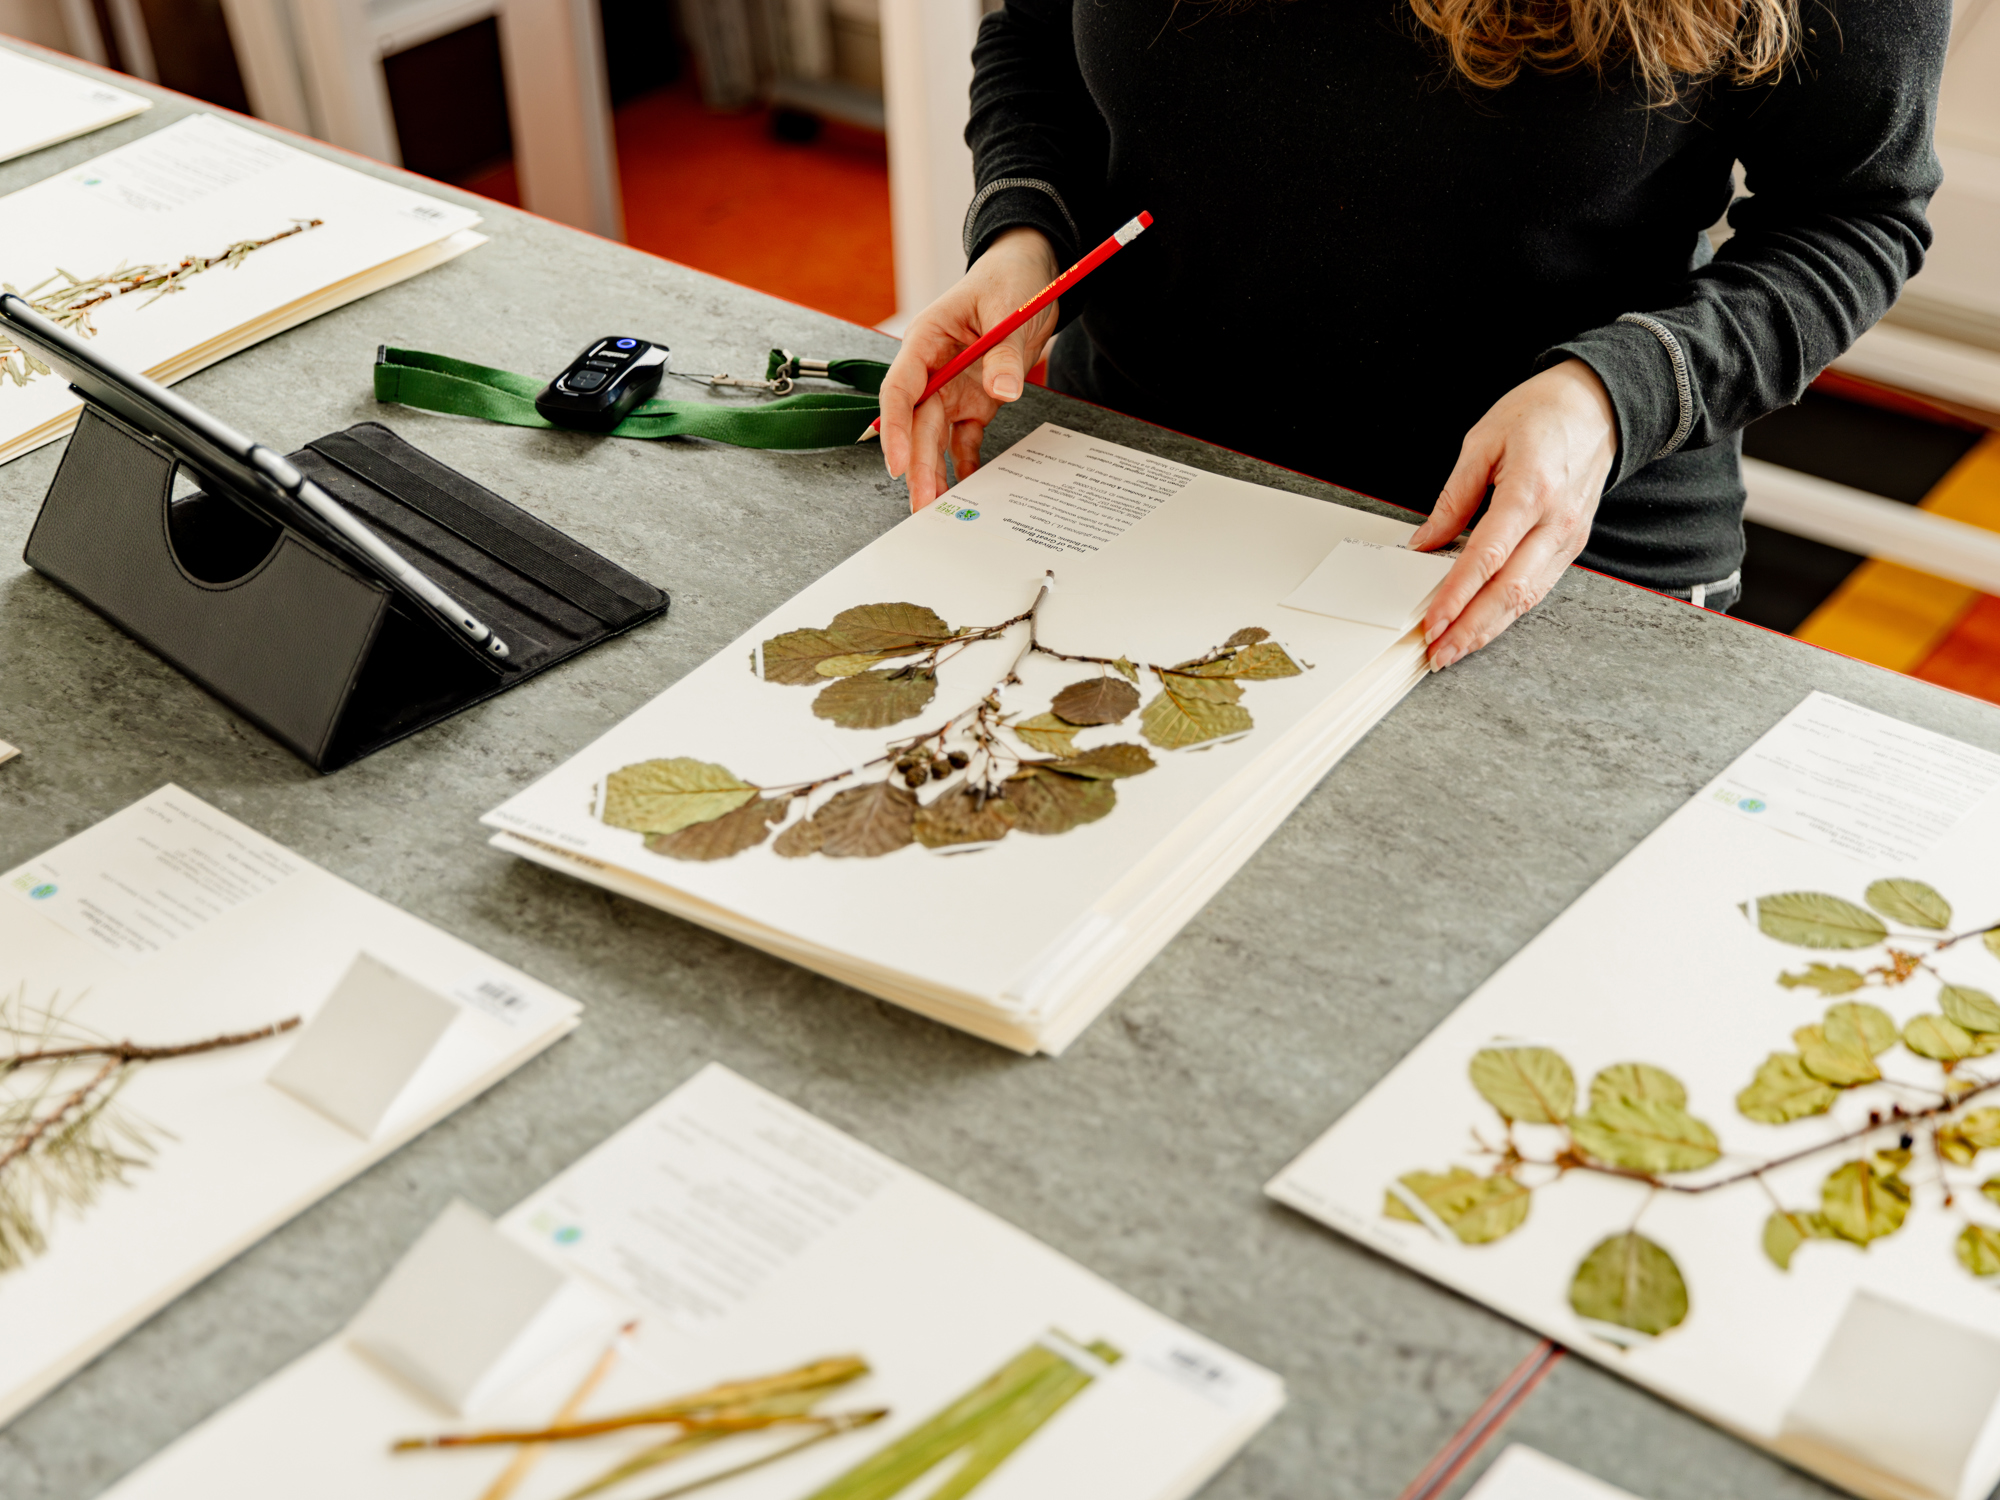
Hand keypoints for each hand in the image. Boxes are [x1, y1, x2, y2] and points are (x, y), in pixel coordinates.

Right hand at [879, 227, 1059, 511]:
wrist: (1032, 273)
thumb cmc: (1009, 277)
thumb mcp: (1009, 306)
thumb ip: (1004, 353)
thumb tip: (1002, 390)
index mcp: (926, 340)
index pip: (901, 389)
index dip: (895, 428)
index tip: (897, 461)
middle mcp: (934, 370)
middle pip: (918, 423)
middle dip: (917, 464)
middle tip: (922, 502)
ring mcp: (954, 388)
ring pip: (937, 437)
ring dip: (935, 471)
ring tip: (938, 508)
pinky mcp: (975, 401)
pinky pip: (967, 439)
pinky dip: (967, 464)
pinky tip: (968, 489)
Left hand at [1409, 358, 1618, 669]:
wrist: (1597, 406)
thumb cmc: (1539, 415)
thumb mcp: (1482, 442)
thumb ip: (1453, 498)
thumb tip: (1424, 544)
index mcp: (1530, 490)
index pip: (1487, 557)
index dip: (1457, 595)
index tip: (1431, 621)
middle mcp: (1555, 521)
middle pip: (1510, 590)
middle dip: (1470, 628)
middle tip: (1436, 653)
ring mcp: (1569, 537)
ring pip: (1527, 598)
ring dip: (1488, 629)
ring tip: (1453, 650)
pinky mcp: (1572, 545)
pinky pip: (1539, 588)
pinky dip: (1509, 613)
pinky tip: (1483, 626)